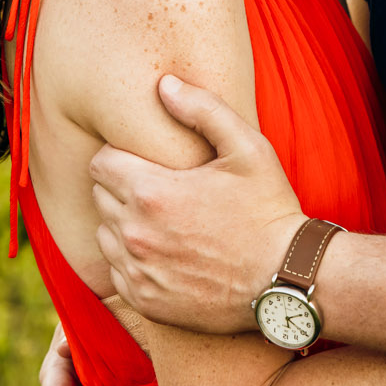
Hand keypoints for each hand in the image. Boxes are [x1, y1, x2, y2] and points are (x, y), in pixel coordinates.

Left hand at [89, 74, 306, 333]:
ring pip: (105, 235)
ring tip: (164, 220)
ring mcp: (138, 272)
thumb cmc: (269, 209)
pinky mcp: (144, 301)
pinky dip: (133, 260)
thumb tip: (163, 84)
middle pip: (99, 197)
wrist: (286, 280)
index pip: (101, 163)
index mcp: (152, 193)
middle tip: (161, 188)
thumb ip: (203, 109)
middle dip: (123, 187)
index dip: (122, 156)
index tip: (147, 160)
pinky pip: (117, 271)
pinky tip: (166, 252)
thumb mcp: (248, 149)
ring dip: (124, 224)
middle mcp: (135, 234)